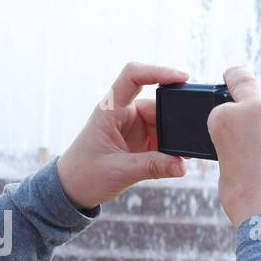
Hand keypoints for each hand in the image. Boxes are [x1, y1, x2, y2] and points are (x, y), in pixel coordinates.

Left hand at [55, 61, 188, 210]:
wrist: (72, 190)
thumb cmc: (84, 175)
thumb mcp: (119, 171)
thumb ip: (152, 167)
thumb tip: (181, 166)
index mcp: (110, 110)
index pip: (132, 76)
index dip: (157, 71)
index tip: (181, 77)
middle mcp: (122, 113)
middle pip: (156, 104)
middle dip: (173, 119)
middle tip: (189, 136)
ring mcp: (131, 127)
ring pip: (162, 123)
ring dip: (173, 138)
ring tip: (183, 156)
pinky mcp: (138, 141)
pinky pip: (160, 138)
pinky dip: (170, 148)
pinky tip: (178, 159)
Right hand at [208, 65, 260, 227]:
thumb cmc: (249, 202)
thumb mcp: (228, 172)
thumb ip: (238, 148)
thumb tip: (256, 145)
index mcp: (228, 119)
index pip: (222, 108)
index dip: (224, 120)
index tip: (228, 110)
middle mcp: (260, 110)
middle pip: (253, 99)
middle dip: (247, 98)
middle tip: (238, 82)